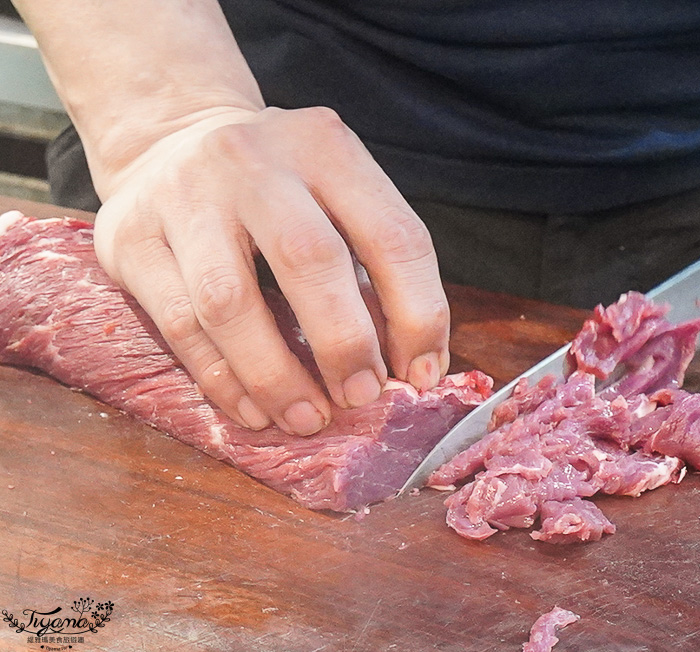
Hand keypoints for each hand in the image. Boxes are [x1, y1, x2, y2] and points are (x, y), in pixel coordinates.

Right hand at [94, 106, 449, 433]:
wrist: (169, 136)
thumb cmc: (277, 187)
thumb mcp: (334, 193)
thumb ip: (372, 266)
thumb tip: (409, 365)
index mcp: (326, 148)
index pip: (394, 235)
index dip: (418, 314)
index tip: (421, 374)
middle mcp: (254, 162)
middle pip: (309, 259)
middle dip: (343, 344)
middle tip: (360, 397)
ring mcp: (183, 196)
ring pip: (231, 303)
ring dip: (276, 376)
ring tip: (306, 417)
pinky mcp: (129, 238)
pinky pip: (179, 325)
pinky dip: (223, 380)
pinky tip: (255, 410)